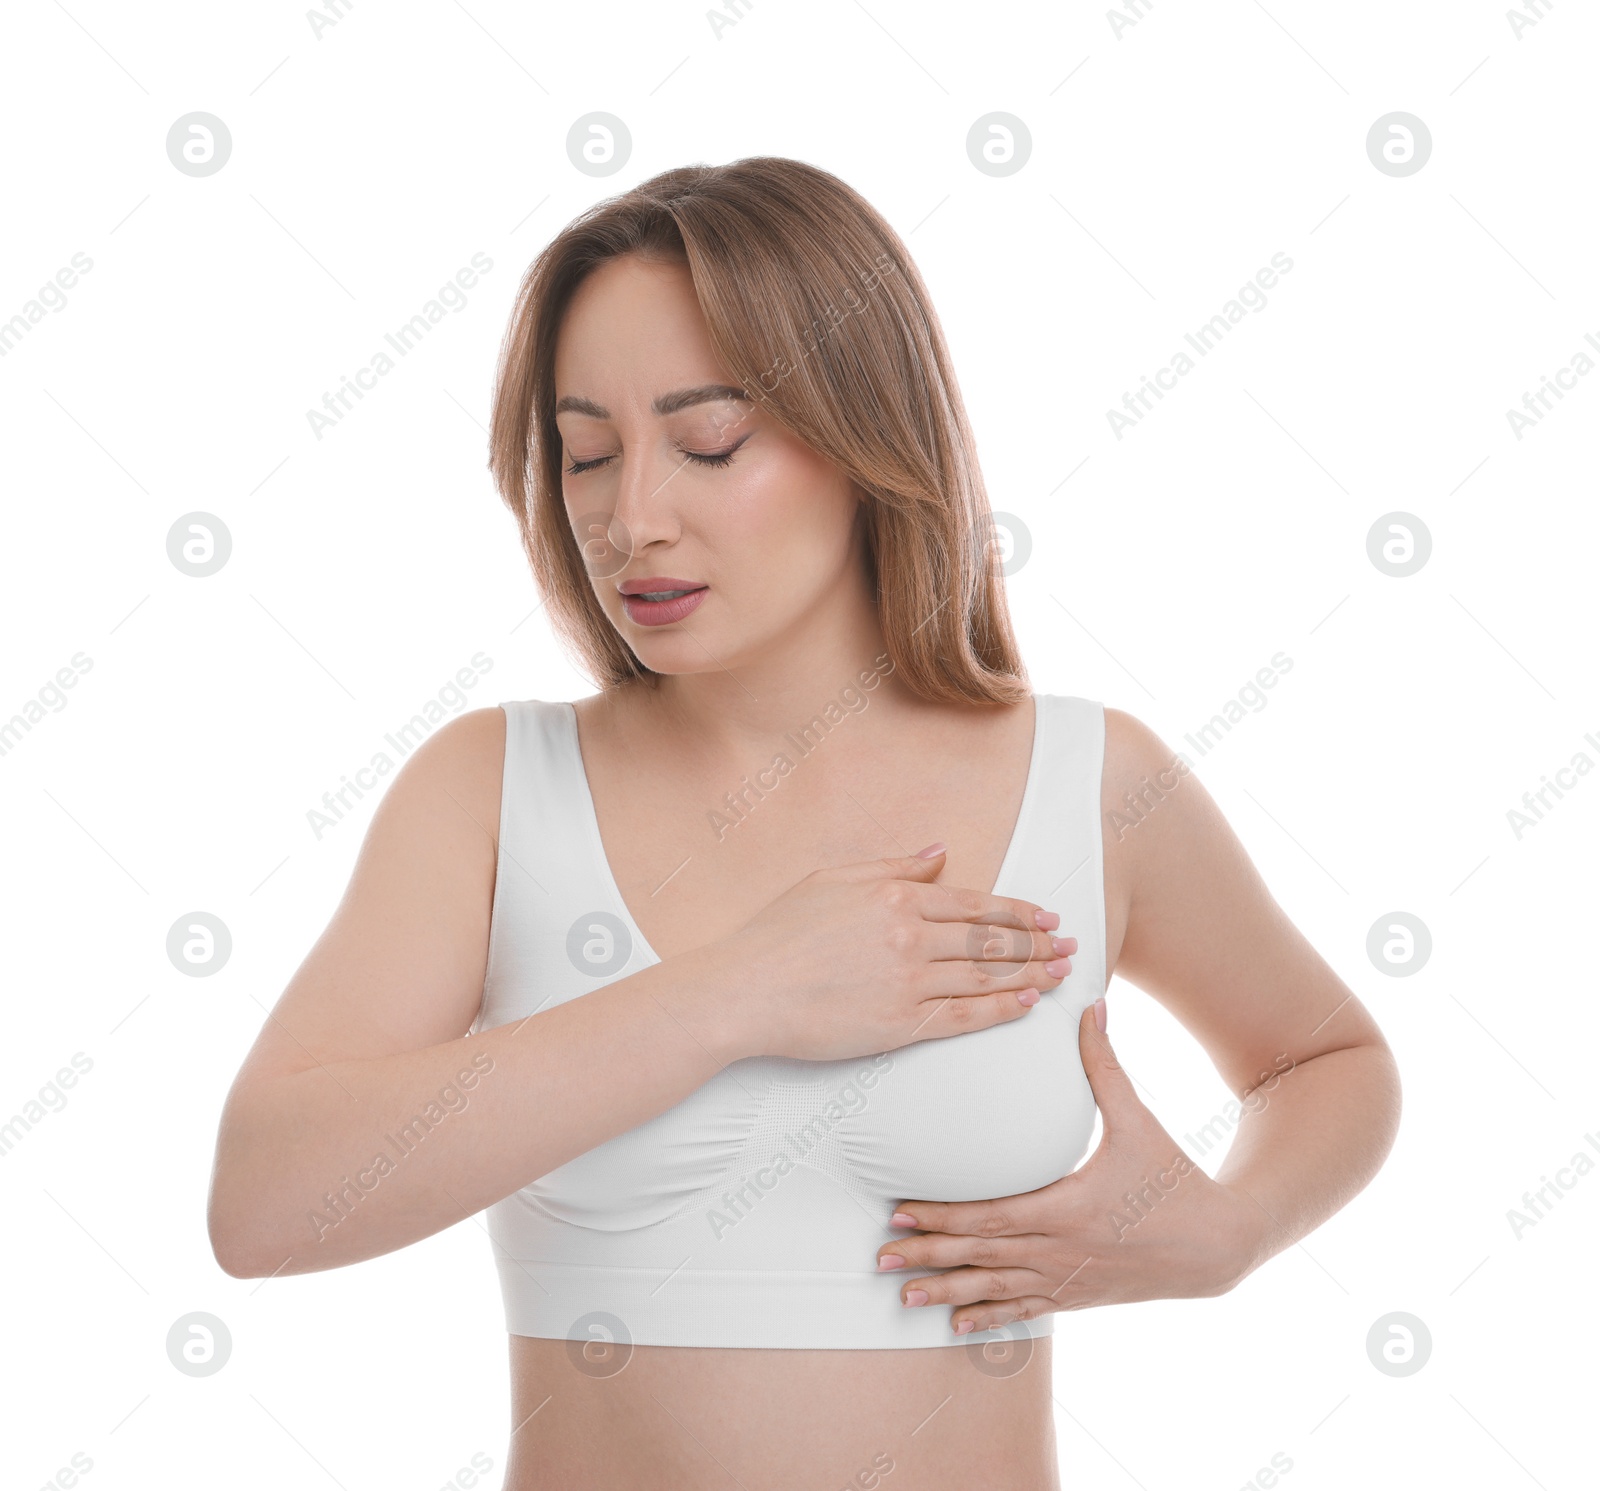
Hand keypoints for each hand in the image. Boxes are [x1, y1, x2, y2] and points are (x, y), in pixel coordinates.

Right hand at [714, 846, 1076, 1061]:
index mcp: (896, 897)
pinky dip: (1000, 1010)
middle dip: (1037, 942)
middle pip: (990, 940)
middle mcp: (910, 936)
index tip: (1047, 915)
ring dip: (1031, 973)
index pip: (974, 904)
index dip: (1018, 911)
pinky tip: (1025, 1004)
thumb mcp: (831, 880)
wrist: (744, 991)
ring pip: (986, 977)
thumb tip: (940, 853)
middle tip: (1070, 945)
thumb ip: (891, 866)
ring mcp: (908, 982)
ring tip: (1061, 973)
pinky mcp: (900, 1025)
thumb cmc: (778, 934)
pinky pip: (964, 1018)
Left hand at [875, 998, 1266, 1331]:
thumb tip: (1091, 1007)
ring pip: (996, 1290)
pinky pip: (1024, 1311)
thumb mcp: (1139, 1120)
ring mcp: (1068, 1280)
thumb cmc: (1175, 1178)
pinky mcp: (1078, 1296)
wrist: (1219, 1244)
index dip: (944, 1217)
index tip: (901, 1212)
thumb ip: (1105, 1066)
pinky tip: (958, 1326)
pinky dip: (988, 1318)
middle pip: (982, 1257)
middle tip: (879, 1258)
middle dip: (928, 1256)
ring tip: (903, 1296)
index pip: (993, 1216)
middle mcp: (1062, 1250)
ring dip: (946, 1293)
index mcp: (1070, 1207)